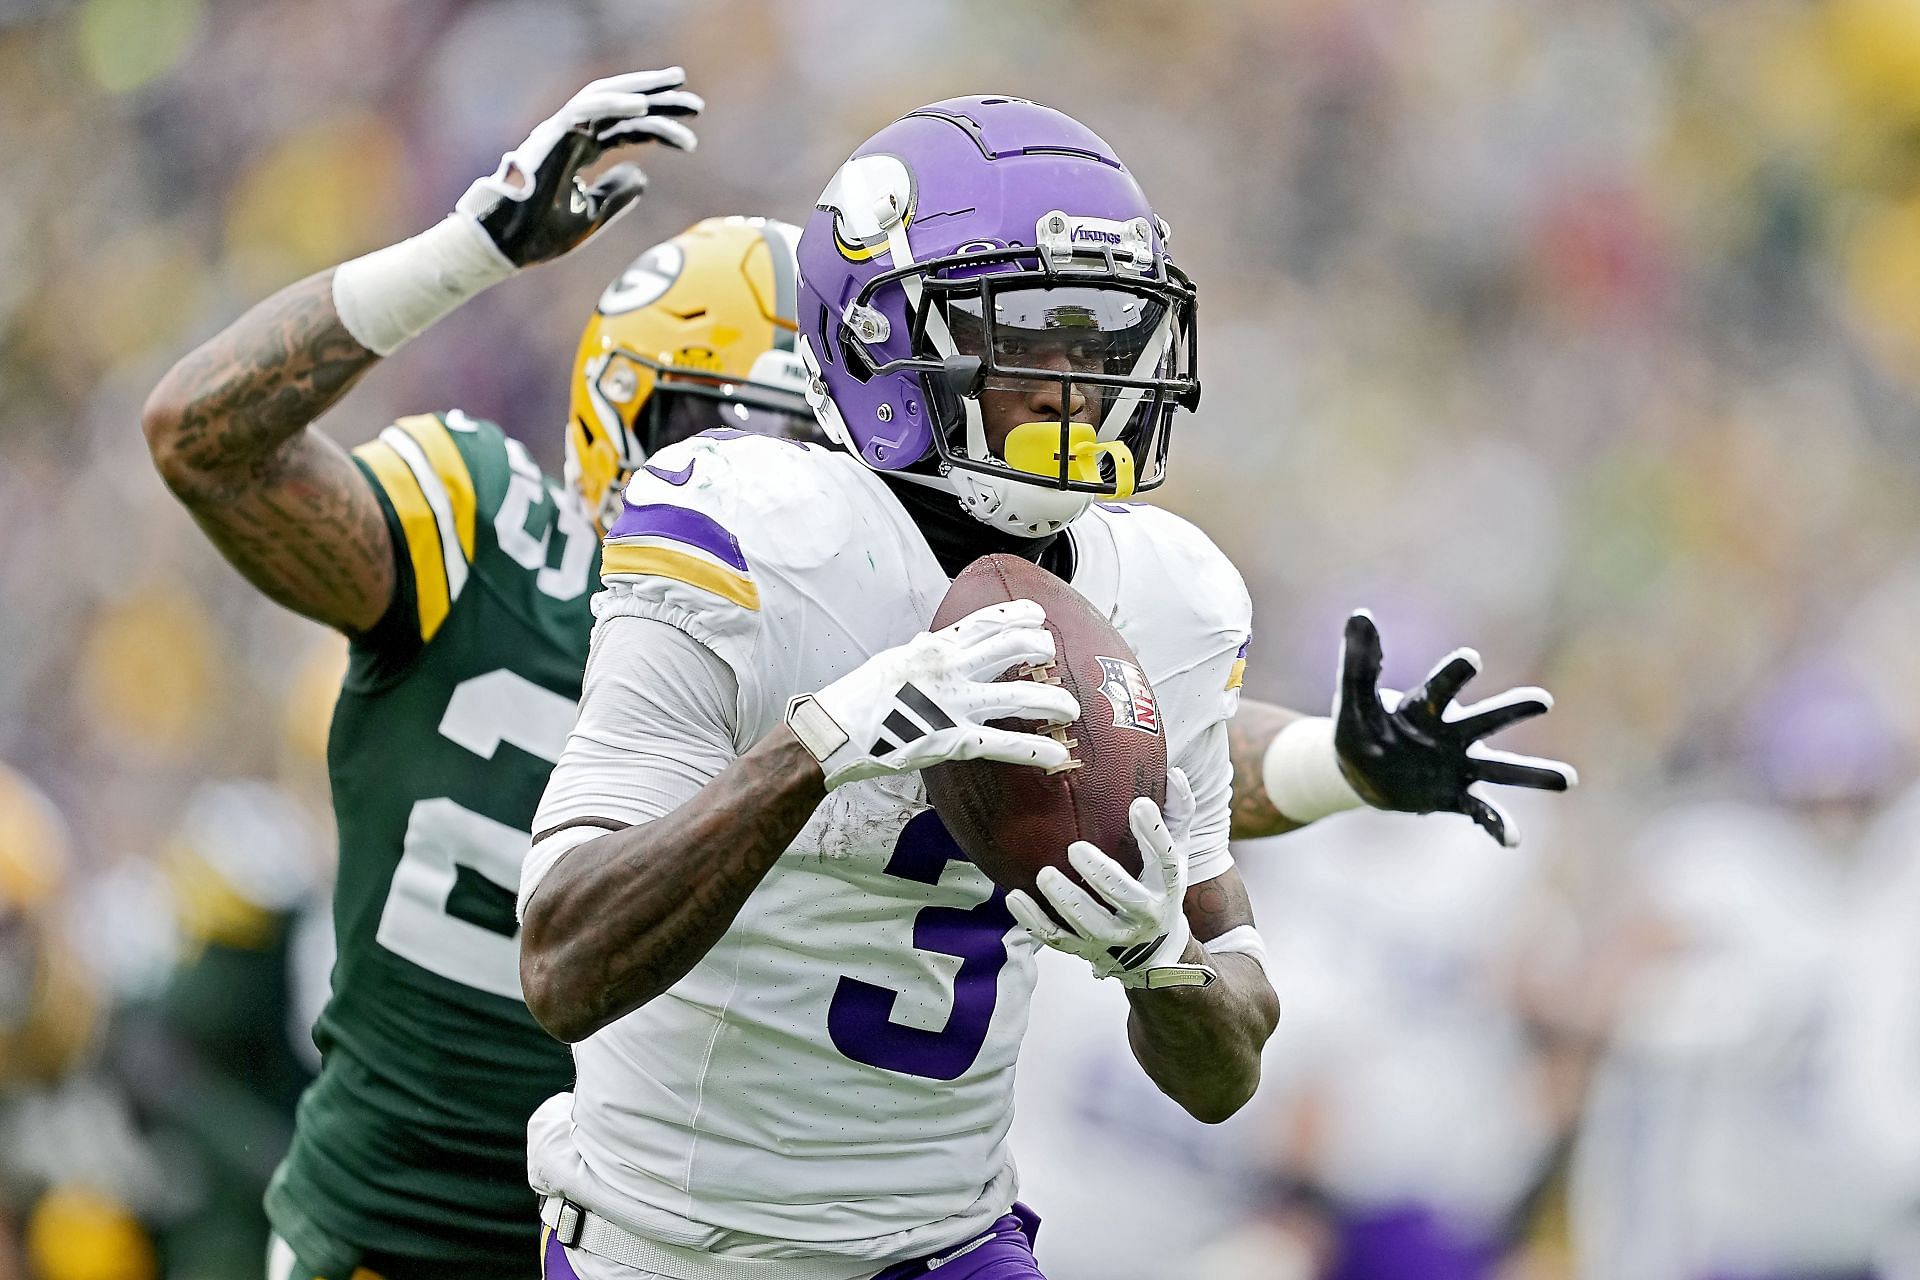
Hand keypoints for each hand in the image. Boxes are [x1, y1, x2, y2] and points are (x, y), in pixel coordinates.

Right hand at [455, 69, 702, 267]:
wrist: (507, 245)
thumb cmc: (540, 234)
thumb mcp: (590, 216)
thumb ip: (616, 193)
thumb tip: (642, 175)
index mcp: (579, 152)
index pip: (624, 129)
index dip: (656, 127)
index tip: (690, 137)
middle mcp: (572, 135)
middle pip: (620, 106)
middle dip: (656, 96)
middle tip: (693, 100)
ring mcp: (561, 132)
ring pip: (606, 98)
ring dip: (642, 90)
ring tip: (678, 89)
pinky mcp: (552, 135)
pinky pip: (586, 111)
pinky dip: (614, 105)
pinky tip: (643, 106)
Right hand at [784, 600, 1080, 789]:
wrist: (834, 732)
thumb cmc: (858, 697)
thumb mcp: (892, 661)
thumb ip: (919, 651)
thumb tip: (930, 638)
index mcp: (933, 647)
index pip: (984, 622)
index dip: (1017, 615)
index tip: (1038, 614)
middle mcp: (948, 669)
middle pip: (1010, 649)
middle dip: (1040, 649)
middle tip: (1054, 656)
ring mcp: (952, 704)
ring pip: (1016, 696)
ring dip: (1051, 701)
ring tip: (1070, 708)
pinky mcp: (953, 740)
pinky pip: (1004, 744)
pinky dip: (1034, 751)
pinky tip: (1055, 756)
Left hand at [1006, 770, 1216, 988]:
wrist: (1154, 951)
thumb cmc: (1159, 887)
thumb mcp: (1177, 853)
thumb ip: (1178, 813)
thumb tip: (1175, 773)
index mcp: (1167, 885)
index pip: (1168, 860)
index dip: (1155, 833)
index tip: (1138, 805)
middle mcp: (1144, 914)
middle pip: (1126, 897)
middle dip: (1102, 875)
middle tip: (1075, 849)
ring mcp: (1114, 937)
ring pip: (1090, 924)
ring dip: (1066, 900)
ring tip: (1045, 875)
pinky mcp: (1085, 948)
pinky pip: (1057, 938)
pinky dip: (1034, 921)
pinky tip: (1016, 897)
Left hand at [1334, 609, 1576, 847]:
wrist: (1360, 771)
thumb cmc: (1360, 728)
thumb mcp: (1353, 700)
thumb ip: (1359, 663)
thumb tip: (1360, 615)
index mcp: (1425, 707)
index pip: (1442, 687)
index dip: (1455, 675)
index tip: (1470, 661)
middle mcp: (1450, 733)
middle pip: (1486, 720)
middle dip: (1513, 711)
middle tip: (1543, 701)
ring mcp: (1457, 765)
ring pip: (1500, 769)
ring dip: (1533, 774)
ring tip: (1569, 780)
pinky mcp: (1453, 796)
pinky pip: (1481, 810)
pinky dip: (1496, 824)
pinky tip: (1513, 840)